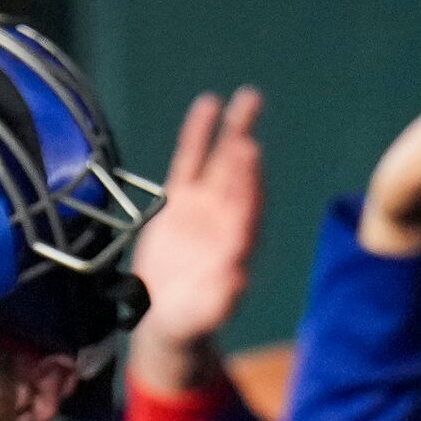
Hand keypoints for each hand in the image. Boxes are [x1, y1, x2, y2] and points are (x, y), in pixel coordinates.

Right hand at [128, 87, 263, 396]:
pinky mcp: (180, 201)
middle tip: (252, 106)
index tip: (248, 151)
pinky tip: (208, 106)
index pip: (243, 206)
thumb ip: (221, 298)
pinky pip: (190, 162)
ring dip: (231, 131)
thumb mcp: (203, 316)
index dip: (246, 180)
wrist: (168, 320)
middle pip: (237, 175)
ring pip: (219, 162)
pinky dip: (198, 136)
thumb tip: (238, 278)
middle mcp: (226, 220)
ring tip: (244, 98)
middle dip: (243, 141)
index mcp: (235, 245)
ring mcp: (205, 207)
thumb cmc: (190, 322)